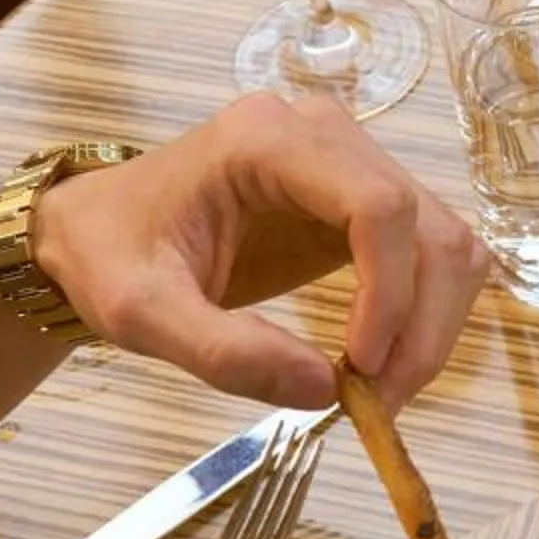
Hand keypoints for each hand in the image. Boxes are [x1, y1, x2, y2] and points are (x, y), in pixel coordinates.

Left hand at [33, 94, 486, 410]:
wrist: (96, 230)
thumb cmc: (110, 255)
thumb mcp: (142, 313)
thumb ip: (224, 352)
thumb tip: (325, 391)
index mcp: (267, 141)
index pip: (377, 204)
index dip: (390, 292)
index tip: (362, 369)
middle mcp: (324, 135)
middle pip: (426, 226)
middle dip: (419, 324)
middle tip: (379, 403)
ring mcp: (350, 162)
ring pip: (442, 241)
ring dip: (430, 325)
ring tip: (380, 391)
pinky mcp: (359, 201)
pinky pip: (425, 254)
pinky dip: (420, 315)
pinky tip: (378, 359)